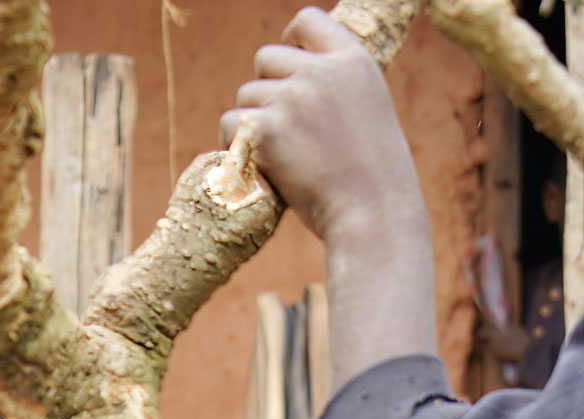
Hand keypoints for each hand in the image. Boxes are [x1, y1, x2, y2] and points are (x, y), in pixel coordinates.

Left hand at [219, 9, 424, 250]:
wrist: (372, 213)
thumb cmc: (373, 177)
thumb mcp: (368, 111)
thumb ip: (337, 86)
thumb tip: (298, 76)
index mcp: (352, 60)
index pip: (307, 21)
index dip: (289, 40)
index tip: (285, 68)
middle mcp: (320, 71)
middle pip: (267, 58)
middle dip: (265, 89)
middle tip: (277, 128)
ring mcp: (292, 98)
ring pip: (246, 95)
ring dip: (250, 122)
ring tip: (272, 155)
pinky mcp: (266, 130)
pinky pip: (229, 124)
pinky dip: (233, 145)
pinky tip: (251, 165)